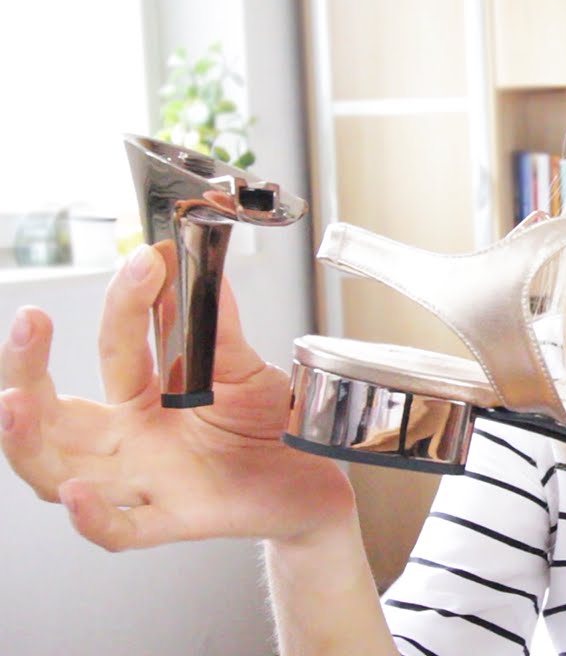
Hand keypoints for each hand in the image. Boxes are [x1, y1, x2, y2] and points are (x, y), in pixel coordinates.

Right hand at [1, 244, 353, 551]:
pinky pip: (122, 530)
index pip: (115, 349)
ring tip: (17, 403)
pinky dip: (94, 517)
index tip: (146, 259)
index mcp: (143, 400)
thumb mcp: (243, 366)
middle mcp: (130, 442)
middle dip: (27, 371)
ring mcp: (146, 483)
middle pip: (56, 415)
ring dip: (31, 440)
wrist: (313, 476)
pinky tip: (76, 492)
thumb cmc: (269, 425)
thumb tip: (190, 260)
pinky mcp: (176, 519)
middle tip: (29, 323)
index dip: (124, 304)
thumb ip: (214, 322)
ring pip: (61, 473)